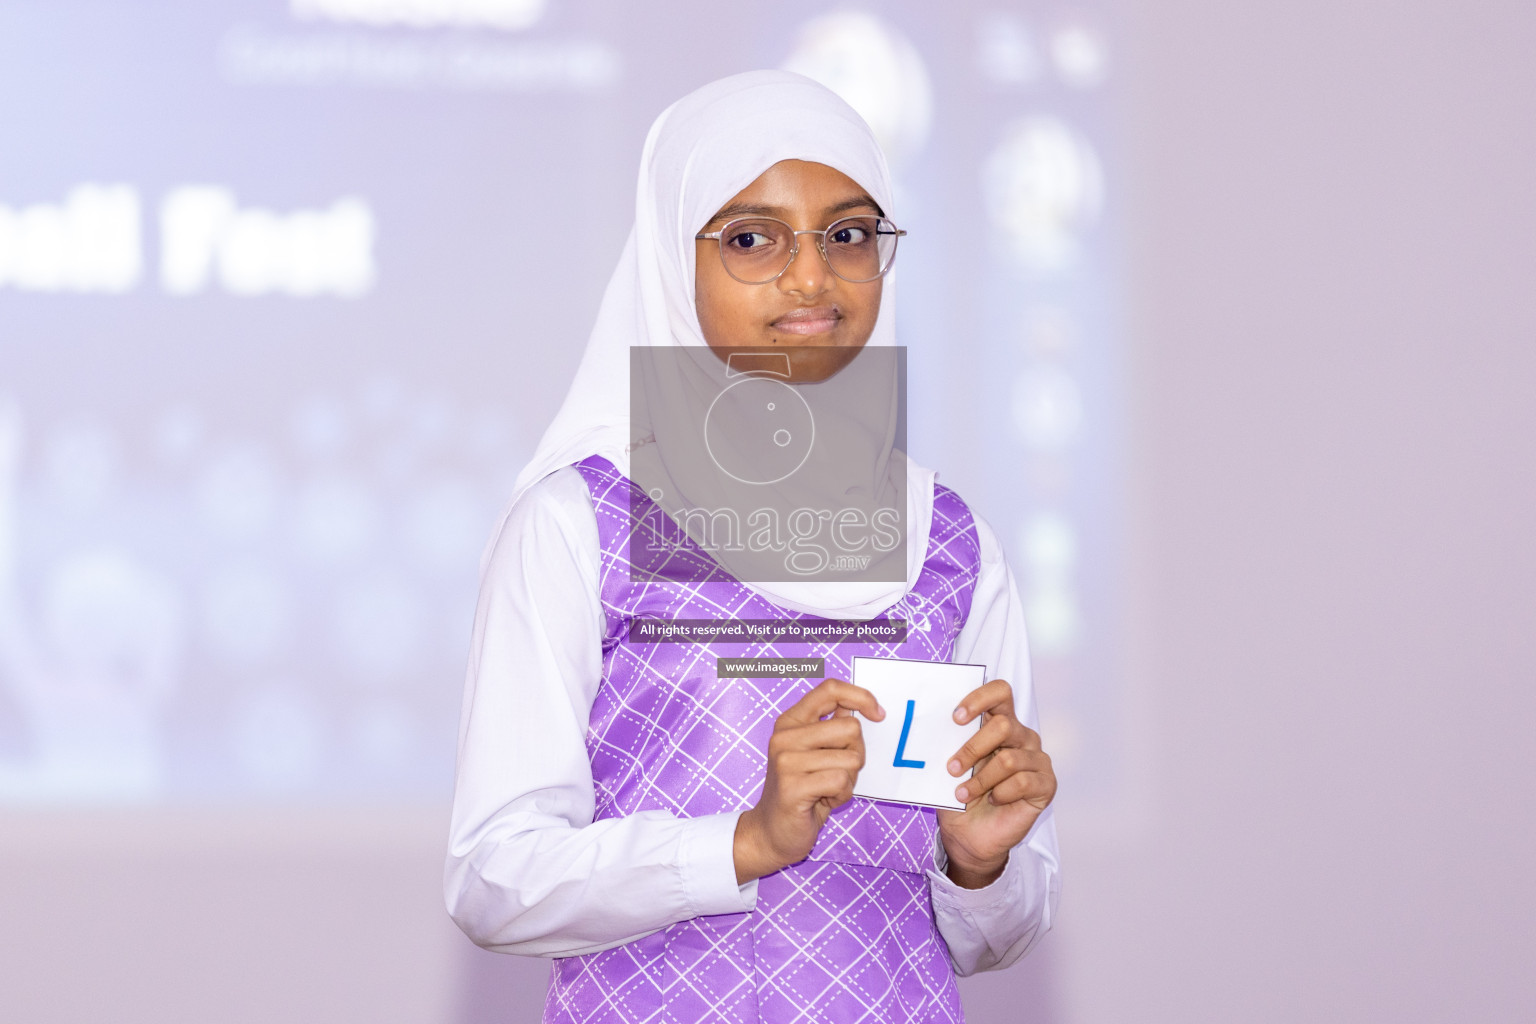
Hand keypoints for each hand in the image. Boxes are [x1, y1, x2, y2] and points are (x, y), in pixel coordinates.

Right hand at [733, 679, 884, 883]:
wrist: (771, 832)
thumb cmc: (801, 791)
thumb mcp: (815, 753)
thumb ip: (831, 726)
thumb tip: (858, 705)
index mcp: (790, 721)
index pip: (830, 689)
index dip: (861, 697)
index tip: (878, 714)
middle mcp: (784, 736)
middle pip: (850, 727)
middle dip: (856, 753)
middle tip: (837, 772)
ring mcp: (785, 761)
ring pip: (851, 758)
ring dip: (849, 779)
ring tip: (826, 789)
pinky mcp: (792, 786)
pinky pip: (841, 781)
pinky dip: (842, 794)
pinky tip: (823, 801)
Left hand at [936, 679, 1055, 888]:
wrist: (969, 836)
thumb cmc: (959, 795)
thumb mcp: (950, 765)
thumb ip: (950, 743)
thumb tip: (932, 725)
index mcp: (1000, 723)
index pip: (1000, 692)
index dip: (980, 698)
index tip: (956, 718)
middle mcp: (1022, 737)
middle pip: (1003, 725)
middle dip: (972, 748)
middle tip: (952, 768)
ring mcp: (1037, 760)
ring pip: (1008, 759)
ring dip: (980, 779)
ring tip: (963, 793)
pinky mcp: (1045, 785)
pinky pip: (1023, 782)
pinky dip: (1001, 793)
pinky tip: (993, 800)